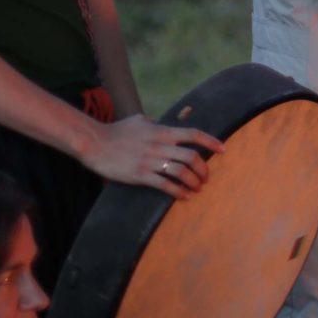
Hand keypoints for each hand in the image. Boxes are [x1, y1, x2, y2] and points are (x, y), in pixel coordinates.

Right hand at [83, 120, 222, 196]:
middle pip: (192, 156)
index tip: (222, 149)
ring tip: (198, 188)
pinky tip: (185, 196)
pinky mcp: (140, 175)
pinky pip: (165, 185)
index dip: (211, 141)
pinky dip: (179, 192)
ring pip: (181, 172)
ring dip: (194, 182)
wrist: (94, 142)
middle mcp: (159, 145)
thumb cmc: (116, 131)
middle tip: (206, 177)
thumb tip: (162, 122)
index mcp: (161, 131)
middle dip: (204, 169)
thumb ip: (154, 122)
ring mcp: (150, 160)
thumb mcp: (139, 121)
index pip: (193, 134)